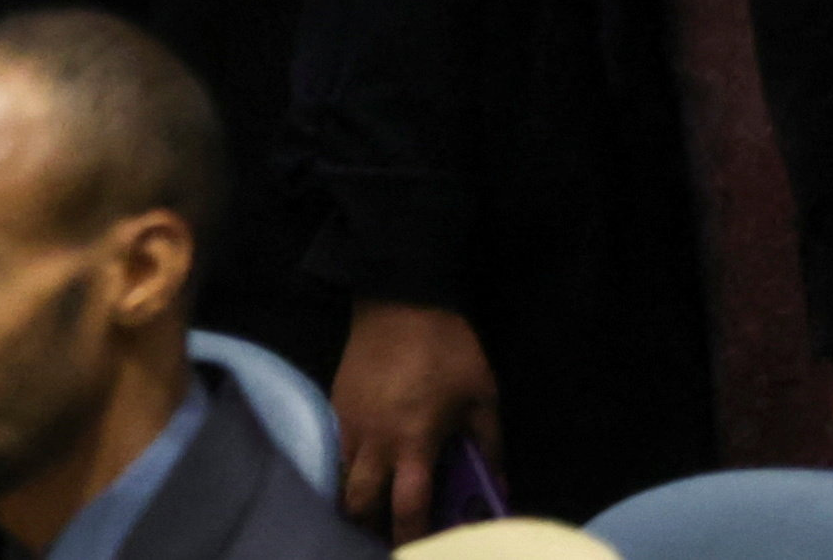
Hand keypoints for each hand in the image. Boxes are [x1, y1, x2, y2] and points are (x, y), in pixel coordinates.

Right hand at [333, 300, 499, 536]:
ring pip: (341, 478)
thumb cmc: (447, 351)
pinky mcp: (336, 404)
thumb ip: (489, 448)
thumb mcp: (483, 399)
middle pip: (357, 502)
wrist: (399, 299)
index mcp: (413, 441)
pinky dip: (349, 469)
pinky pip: (338, 451)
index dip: (413, 537)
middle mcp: (374, 439)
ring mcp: (349, 421)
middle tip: (390, 537)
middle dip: (370, 527)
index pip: (407, 507)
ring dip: (356, 500)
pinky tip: (367, 469)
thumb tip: (496, 489)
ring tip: (376, 510)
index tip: (422, 552)